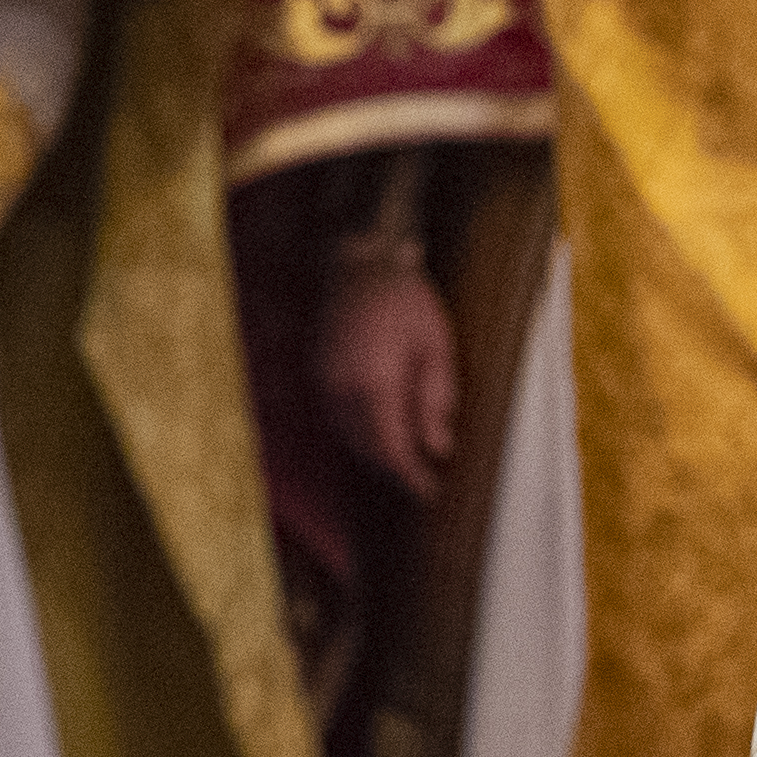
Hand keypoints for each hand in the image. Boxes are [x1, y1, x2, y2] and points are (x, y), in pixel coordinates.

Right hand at [315, 246, 460, 493]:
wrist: (360, 265)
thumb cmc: (406, 301)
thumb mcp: (437, 346)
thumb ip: (436, 400)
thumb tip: (439, 448)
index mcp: (375, 382)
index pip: (391, 448)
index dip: (410, 475)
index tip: (430, 491)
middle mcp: (341, 389)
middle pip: (367, 448)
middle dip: (396, 469)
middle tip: (423, 481)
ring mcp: (324, 382)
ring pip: (350, 437)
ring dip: (377, 453)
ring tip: (406, 462)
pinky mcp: (317, 375)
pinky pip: (338, 419)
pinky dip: (360, 432)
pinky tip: (381, 433)